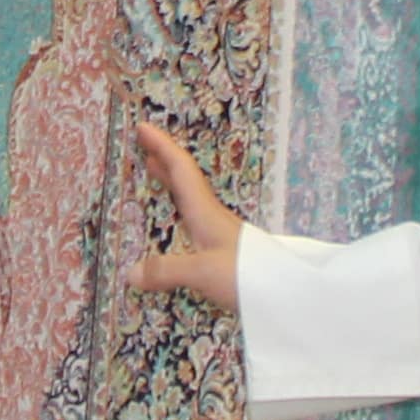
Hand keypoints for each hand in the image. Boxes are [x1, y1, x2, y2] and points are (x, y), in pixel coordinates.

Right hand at [129, 124, 246, 313]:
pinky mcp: (225, 252)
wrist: (289, 293)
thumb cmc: (249, 274)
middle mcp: (212, 218)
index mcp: (205, 213)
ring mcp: (220, 234)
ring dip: (172, 181)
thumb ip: (166, 271)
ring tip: (155, 171)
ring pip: (190, 198)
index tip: (143, 127)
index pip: (181, 170)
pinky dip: (178, 209)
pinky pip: (193, 220)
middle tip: (145, 144)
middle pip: (186, 179)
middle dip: (164, 159)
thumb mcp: (203, 272)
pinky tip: (178, 223)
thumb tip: (130, 274)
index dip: (162, 147)